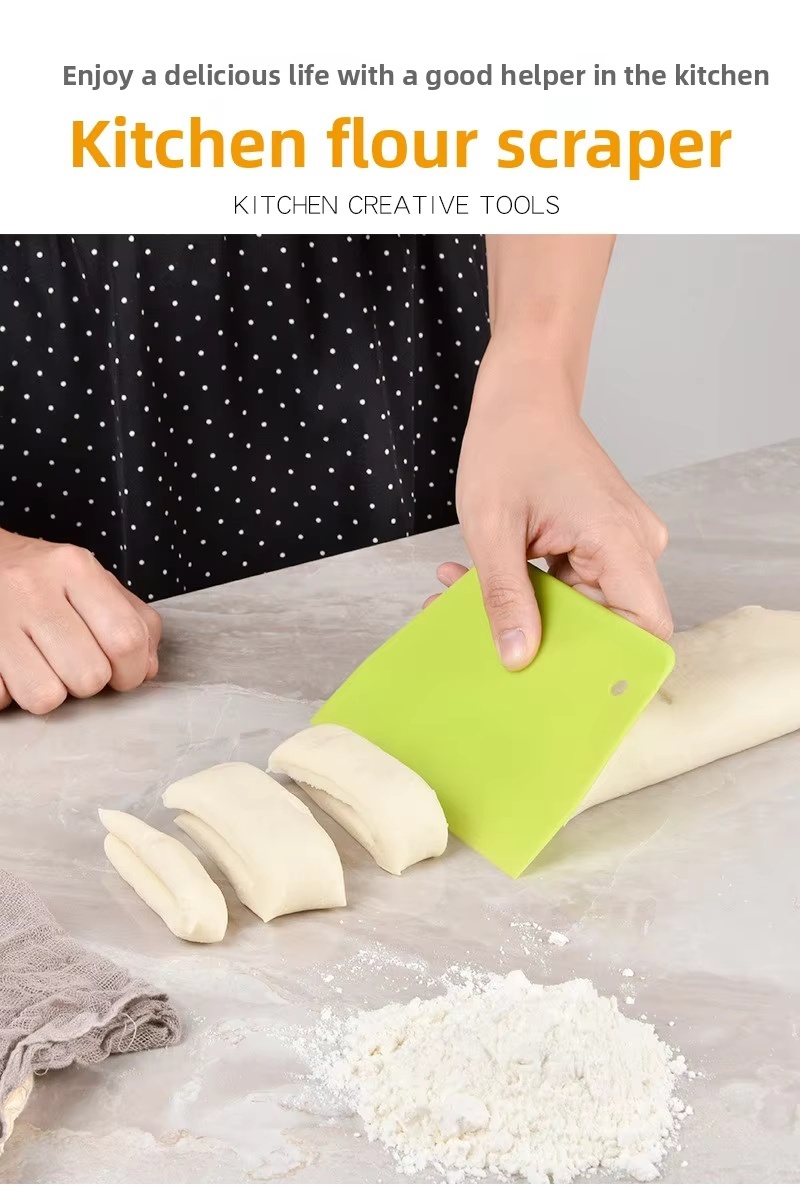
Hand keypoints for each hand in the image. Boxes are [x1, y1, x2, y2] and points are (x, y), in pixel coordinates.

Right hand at [0, 530, 161, 713]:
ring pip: (46, 696)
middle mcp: (33, 588)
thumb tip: (146, 668)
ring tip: (42, 668)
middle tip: (76, 666)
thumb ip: (133, 619)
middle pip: (89, 674)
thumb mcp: (92, 580)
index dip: (133, 671)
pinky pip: (1, 699)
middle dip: (90, 683)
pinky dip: (9, 694)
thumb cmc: (42, 578)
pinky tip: (11, 669)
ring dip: (50, 692)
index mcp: (75, 568)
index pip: (126, 638)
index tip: (125, 675)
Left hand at [441, 343, 671, 670]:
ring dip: (523, 610)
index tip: (561, 685)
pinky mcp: (600, 539)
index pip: (645, 627)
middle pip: (607, 622)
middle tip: (483, 644)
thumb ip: (504, 596)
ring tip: (457, 598)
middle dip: (543, 638)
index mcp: (619, 539)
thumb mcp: (493, 527)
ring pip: (580, 604)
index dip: (612, 664)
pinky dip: (525, 587)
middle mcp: (634, 544)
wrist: (523, 390)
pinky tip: (470, 579)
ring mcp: (618, 541)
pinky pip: (570, 582)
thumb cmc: (510, 440)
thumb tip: (518, 657)